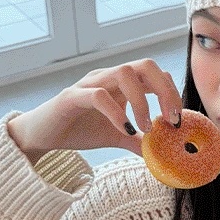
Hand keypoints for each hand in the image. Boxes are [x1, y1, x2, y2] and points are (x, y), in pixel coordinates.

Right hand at [6, 59, 183, 161]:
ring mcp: (89, 84)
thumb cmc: (79, 129)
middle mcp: (107, 76)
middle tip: (170, 119)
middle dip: (165, 90)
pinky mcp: (72, 96)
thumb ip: (138, 141)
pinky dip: (115, 112)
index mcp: (121, 83)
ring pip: (124, 72)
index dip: (171, 92)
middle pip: (145, 64)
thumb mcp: (116, 137)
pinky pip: (98, 95)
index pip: (155, 73)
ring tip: (144, 128)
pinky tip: (123, 130)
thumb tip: (163, 155)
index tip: (177, 121)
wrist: (42, 136)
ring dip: (141, 101)